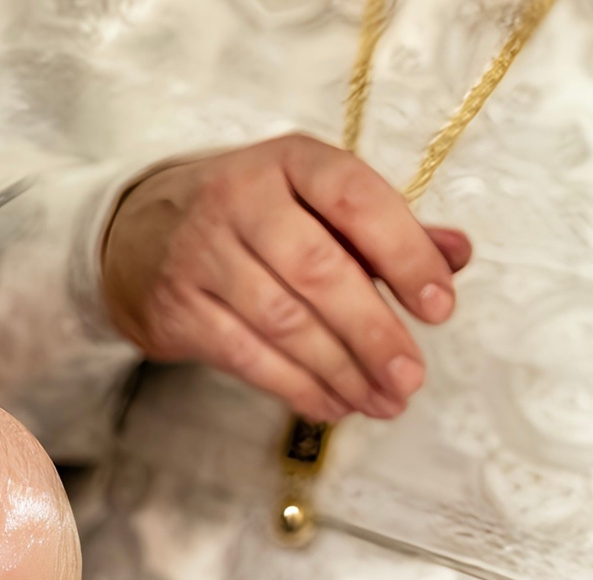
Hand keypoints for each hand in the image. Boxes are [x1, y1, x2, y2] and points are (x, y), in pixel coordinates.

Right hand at [100, 134, 473, 422]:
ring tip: (384, 401)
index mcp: (289, 161)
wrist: (135, 235)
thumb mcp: (312, 201)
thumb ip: (384, 227)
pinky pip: (248, 358)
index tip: (440, 305)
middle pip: (318, 271)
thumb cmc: (248, 217)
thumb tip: (457, 254)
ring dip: (342, 371)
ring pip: (284, 323)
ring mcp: (202, 255)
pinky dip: (298, 388)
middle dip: (373, 332)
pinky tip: (333, 405)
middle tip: (411, 376)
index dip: (404, 254)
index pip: (356, 199)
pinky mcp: (178, 309)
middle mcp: (240, 199)